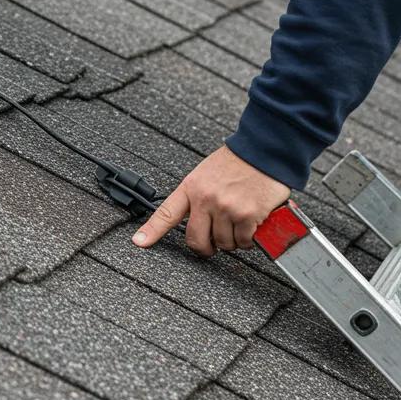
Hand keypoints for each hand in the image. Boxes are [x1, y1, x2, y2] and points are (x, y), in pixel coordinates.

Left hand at [132, 146, 289, 256]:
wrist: (261, 151)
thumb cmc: (235, 163)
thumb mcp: (205, 174)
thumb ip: (198, 197)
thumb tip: (197, 222)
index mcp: (191, 187)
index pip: (167, 213)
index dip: (152, 230)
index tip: (139, 242)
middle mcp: (205, 199)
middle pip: (196, 240)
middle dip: (205, 248)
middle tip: (212, 245)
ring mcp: (225, 208)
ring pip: (223, 244)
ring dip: (232, 240)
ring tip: (238, 222)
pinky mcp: (246, 216)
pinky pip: (243, 242)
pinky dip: (248, 239)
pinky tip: (251, 223)